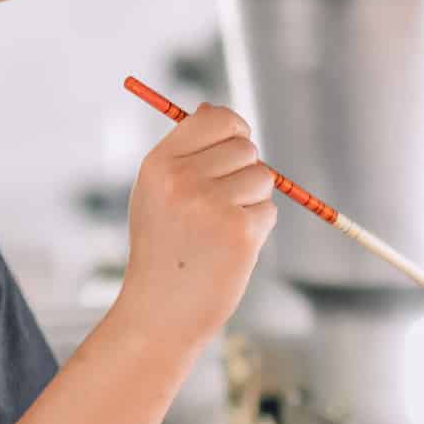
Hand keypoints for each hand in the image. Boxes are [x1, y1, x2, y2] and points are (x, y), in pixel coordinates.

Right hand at [117, 104, 276, 349]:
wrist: (160, 312)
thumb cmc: (161, 251)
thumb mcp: (155, 194)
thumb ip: (184, 152)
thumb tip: (216, 111)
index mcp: (159, 164)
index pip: (215, 118)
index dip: (234, 130)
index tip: (235, 147)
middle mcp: (183, 180)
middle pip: (245, 148)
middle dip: (244, 172)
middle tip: (219, 207)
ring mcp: (212, 205)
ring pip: (263, 178)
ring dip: (252, 202)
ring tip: (220, 230)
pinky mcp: (240, 231)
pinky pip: (268, 210)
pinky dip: (257, 229)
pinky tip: (228, 249)